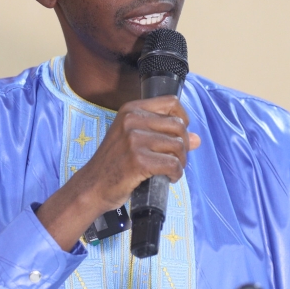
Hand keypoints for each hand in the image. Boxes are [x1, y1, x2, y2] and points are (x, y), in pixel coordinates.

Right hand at [36, 95, 200, 250]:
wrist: (92, 185)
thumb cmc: (114, 163)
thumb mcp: (134, 140)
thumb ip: (165, 135)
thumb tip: (197, 138)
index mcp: (131, 110)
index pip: (171, 102)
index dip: (182, 118)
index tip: (179, 134)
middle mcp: (132, 120)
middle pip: (178, 126)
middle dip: (183, 146)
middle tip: (175, 159)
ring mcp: (134, 140)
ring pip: (178, 146)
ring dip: (180, 162)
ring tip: (169, 170)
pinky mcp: (138, 160)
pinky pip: (173, 164)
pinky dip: (175, 174)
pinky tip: (167, 178)